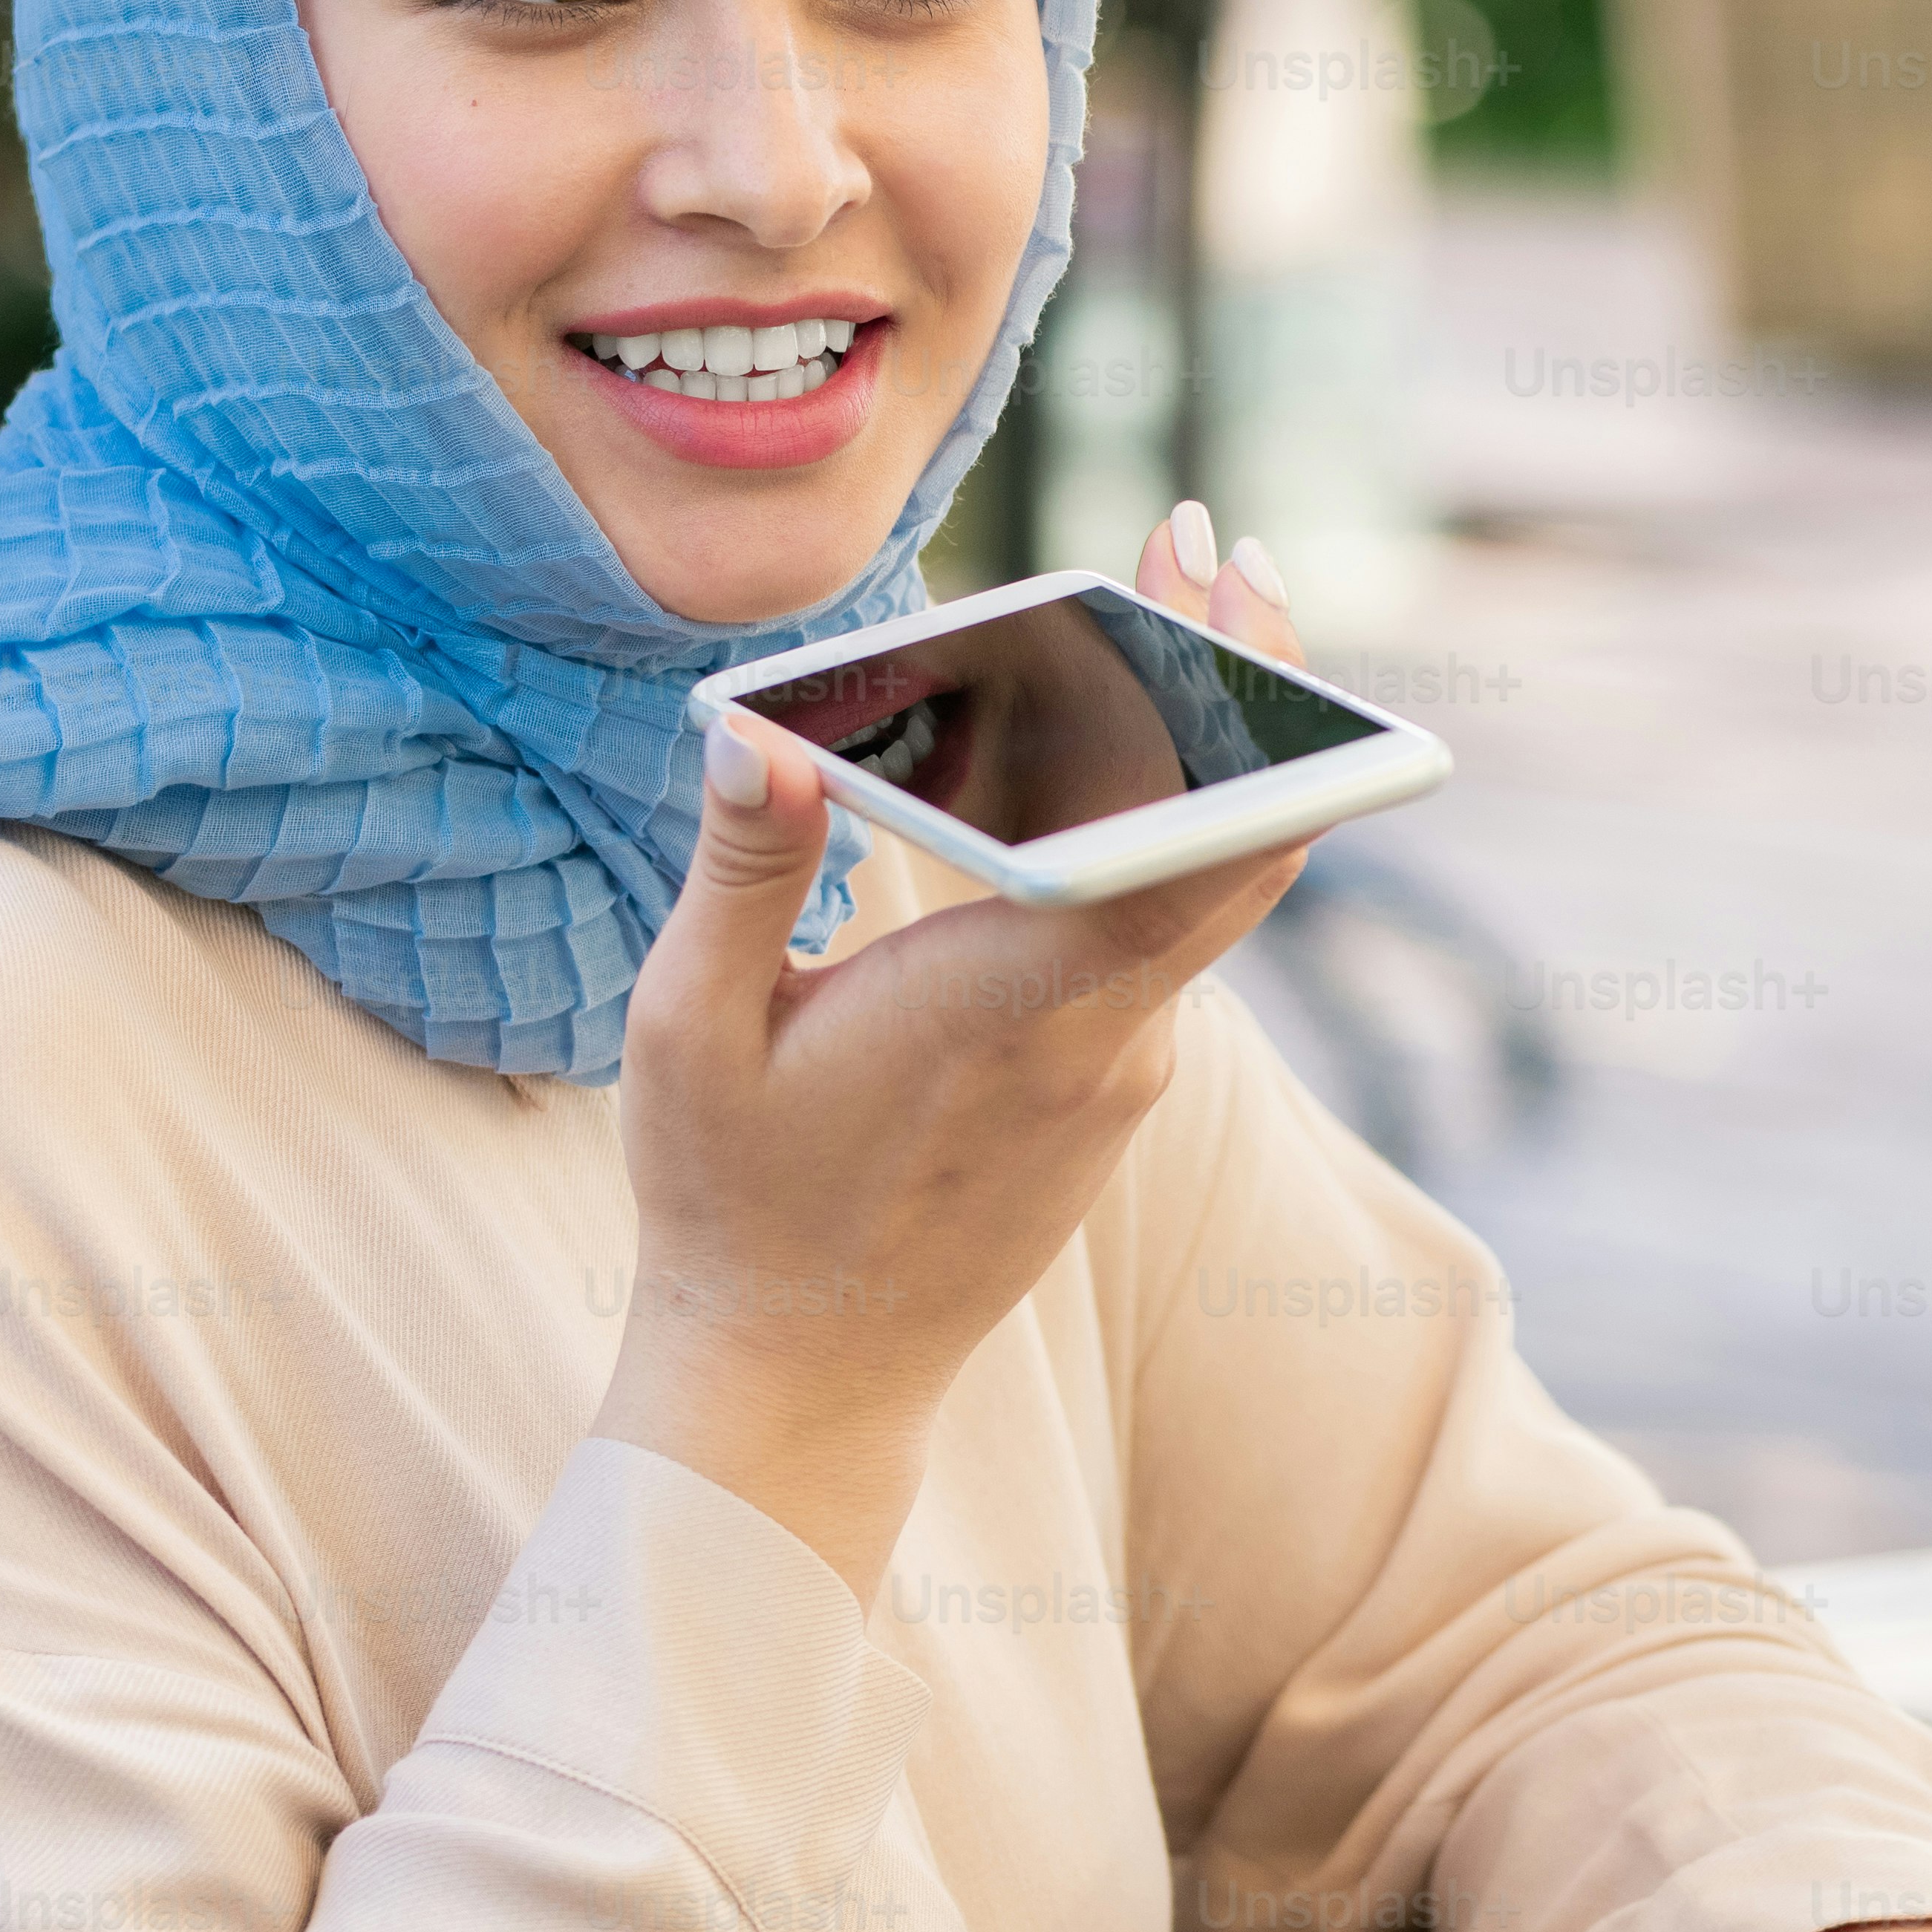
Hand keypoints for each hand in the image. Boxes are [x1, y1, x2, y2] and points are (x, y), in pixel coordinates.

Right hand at [593, 507, 1308, 1590]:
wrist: (801, 1382)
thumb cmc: (729, 1205)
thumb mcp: (690, 1030)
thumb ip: (744, 871)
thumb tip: (754, 724)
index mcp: (1008, 1007)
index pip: (1187, 845)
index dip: (1237, 701)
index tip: (1216, 576)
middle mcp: (1101, 1040)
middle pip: (1235, 838)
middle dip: (1241, 677)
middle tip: (1204, 549)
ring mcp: (1123, 1073)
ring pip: (1200, 885)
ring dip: (1194, 750)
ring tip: (1160, 612)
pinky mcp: (1113, 1091)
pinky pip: (1157, 938)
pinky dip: (1148, 835)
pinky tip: (1089, 756)